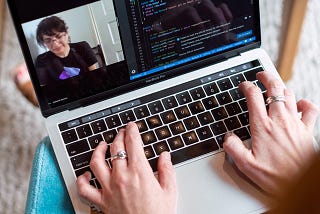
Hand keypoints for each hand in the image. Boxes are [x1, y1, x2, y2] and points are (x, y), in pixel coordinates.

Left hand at [77, 122, 176, 213]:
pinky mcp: (101, 202)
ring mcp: (109, 188)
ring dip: (98, 150)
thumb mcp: (170, 191)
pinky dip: (82, 179)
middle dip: (119, 135)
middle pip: (115, 148)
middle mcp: (121, 177)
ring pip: (96, 162)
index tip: (131, 126)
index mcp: (139, 172)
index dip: (132, 130)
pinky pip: (84, 189)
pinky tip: (86, 173)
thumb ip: (167, 170)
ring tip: (102, 145)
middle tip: (122, 132)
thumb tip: (165, 156)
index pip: (133, 143)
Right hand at [223, 71, 318, 196]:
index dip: (247, 86)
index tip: (243, 85)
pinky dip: (304, 103)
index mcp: (262, 127)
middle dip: (266, 77)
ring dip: (281, 88)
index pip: (253, 96)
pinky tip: (299, 104)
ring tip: (274, 87)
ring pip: (289, 94)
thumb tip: (227, 137)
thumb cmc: (275, 177)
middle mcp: (279, 121)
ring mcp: (295, 123)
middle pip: (274, 88)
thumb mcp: (246, 165)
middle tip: (260, 75)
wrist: (300, 185)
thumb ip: (232, 148)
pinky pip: (310, 109)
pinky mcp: (307, 130)